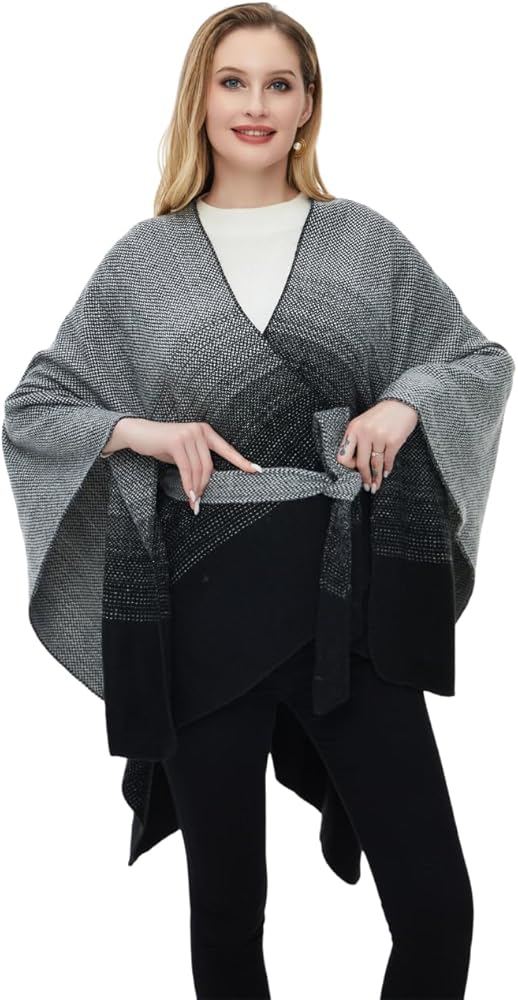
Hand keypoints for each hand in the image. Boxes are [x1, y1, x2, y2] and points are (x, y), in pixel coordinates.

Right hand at [124, 419, 261, 511]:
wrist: (139, 433)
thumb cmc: (162, 444)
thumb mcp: (184, 452)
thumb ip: (198, 460)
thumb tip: (206, 481)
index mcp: (206, 431)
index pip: (227, 450)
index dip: (242, 462)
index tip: (257, 471)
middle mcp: (200, 430)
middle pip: (209, 466)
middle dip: (205, 486)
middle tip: (199, 502)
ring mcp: (189, 434)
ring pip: (199, 469)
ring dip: (196, 488)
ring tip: (194, 501)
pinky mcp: (177, 441)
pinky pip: (186, 469)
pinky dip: (188, 484)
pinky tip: (189, 494)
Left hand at [336, 399, 418, 493]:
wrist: (402, 402)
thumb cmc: (382, 415)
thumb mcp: (364, 423)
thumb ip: (358, 440)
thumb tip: (356, 465)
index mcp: (353, 429)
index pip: (343, 455)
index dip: (348, 467)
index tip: (354, 472)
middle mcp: (364, 433)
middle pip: (360, 464)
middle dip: (364, 478)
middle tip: (367, 487)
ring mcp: (379, 437)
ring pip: (375, 464)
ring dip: (376, 478)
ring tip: (376, 486)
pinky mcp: (393, 441)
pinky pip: (388, 460)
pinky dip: (387, 469)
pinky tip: (386, 474)